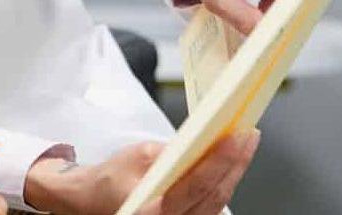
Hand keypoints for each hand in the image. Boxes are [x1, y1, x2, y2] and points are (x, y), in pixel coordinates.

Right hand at [24, 131, 258, 214]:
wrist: (92, 202)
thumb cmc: (110, 180)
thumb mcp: (136, 156)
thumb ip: (169, 153)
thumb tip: (202, 144)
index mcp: (155, 209)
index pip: (198, 184)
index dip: (222, 160)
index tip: (238, 137)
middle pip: (216, 194)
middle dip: (236, 162)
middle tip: (249, 134)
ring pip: (219, 201)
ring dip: (234, 171)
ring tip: (245, 143)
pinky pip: (214, 203)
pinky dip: (224, 181)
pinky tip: (231, 162)